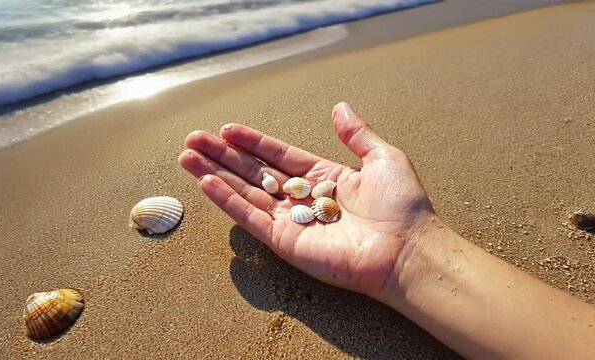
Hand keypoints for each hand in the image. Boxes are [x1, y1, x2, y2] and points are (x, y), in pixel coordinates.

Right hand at [179, 102, 434, 300]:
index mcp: (324, 179)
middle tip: (194, 139)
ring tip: (187, 157)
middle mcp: (304, 199)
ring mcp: (292, 221)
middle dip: (223, 156)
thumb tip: (340, 107)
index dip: (252, 142)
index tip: (228, 129)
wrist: (407, 250)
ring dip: (215, 174)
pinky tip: (206, 182)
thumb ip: (357, 134)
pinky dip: (227, 200)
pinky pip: (251, 218)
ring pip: (245, 193)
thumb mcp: (383, 158)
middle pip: (254, 172)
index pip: (278, 156)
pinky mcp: (286, 242)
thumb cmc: (403, 206)